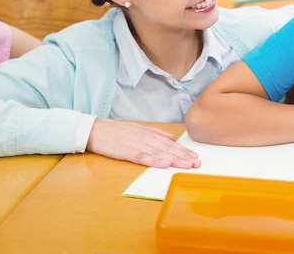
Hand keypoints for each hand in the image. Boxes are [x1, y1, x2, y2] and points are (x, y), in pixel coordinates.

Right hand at [86, 118, 200, 167]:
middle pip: (168, 148)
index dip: (184, 150)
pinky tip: (165, 164)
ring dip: (174, 159)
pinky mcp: (127, 151)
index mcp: (149, 134)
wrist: (96, 129)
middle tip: (197, 163)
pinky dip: (155, 161)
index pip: (170, 144)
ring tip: (187, 164)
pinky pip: (143, 157)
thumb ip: (157, 133)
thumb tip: (172, 138)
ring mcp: (137, 144)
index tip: (195, 156)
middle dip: (184, 156)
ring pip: (159, 153)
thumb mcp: (139, 129)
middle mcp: (146, 138)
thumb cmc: (116, 131)